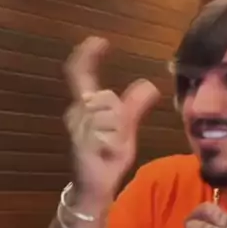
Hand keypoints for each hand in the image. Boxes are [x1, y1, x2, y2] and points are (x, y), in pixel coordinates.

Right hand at [64, 37, 159, 203]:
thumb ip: (134, 105)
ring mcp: (77, 130)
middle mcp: (76, 114)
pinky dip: (113, 144)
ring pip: (107, 115)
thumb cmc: (106, 155)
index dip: (87, 56)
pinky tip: (107, 154)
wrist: (95, 186)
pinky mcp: (81, 145)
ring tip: (110, 148)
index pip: (81, 74)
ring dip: (116, 132)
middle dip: (117, 114)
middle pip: (105, 97)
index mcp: (86, 106)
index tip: (99, 41)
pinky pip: (106, 134)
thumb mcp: (126, 127)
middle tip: (116, 137)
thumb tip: (150, 84)